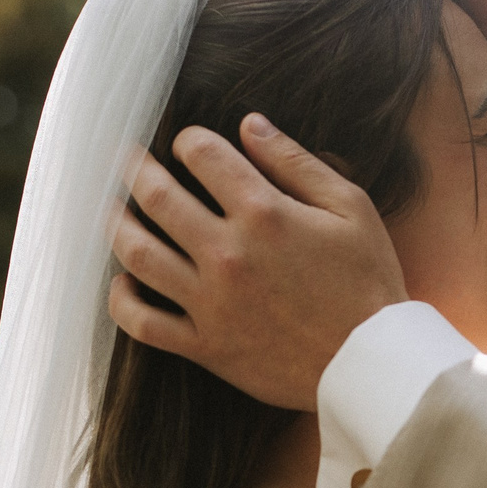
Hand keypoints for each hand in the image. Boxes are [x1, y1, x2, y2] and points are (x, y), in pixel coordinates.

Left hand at [108, 114, 407, 410]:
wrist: (372, 364)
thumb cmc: (368, 282)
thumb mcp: (350, 207)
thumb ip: (296, 162)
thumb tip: (250, 124)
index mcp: (265, 214)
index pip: (202, 155)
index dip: (188, 140)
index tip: (187, 143)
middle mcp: (228, 254)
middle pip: (156, 197)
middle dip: (136, 170)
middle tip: (129, 162)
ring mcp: (211, 302)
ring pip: (137, 255)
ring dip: (117, 225)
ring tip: (114, 211)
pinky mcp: (206, 345)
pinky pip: (144, 323)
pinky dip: (123, 301)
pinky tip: (123, 282)